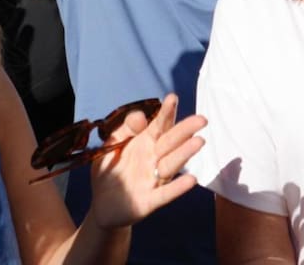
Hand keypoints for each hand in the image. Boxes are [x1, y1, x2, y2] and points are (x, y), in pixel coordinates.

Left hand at [87, 93, 205, 229]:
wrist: (102, 204)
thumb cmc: (110, 170)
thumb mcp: (112, 145)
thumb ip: (125, 129)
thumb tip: (141, 115)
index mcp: (144, 143)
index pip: (158, 125)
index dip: (165, 112)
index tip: (173, 97)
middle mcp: (153, 159)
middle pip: (171, 142)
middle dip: (185, 130)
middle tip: (202, 119)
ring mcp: (153, 180)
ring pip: (171, 165)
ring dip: (185, 154)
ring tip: (199, 142)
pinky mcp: (149, 201)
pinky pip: (164, 194)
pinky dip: (177, 188)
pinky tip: (191, 180)